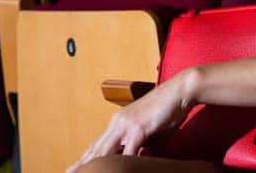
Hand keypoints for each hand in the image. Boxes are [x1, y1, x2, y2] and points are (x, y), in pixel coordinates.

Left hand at [67, 68, 199, 172]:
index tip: (74, 168)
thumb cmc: (167, 108)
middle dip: (82, 164)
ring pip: (106, 151)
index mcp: (119, 121)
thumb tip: (135, 156)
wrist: (180, 90)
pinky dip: (124, 162)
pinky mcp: (139, 127)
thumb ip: (138, 142)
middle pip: (96, 148)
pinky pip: (128, 151)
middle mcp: (118, 122)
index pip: (98, 143)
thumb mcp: (148, 128)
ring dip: (96, 165)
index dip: (85, 157)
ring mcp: (127, 124)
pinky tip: (119, 170)